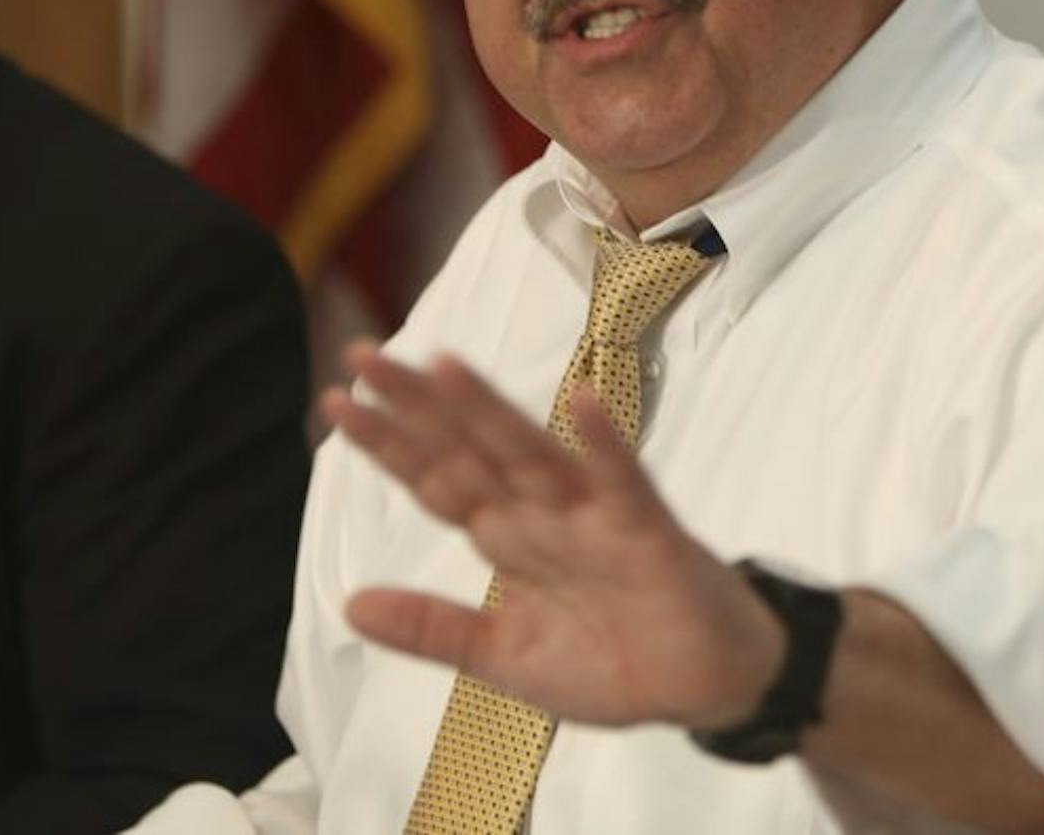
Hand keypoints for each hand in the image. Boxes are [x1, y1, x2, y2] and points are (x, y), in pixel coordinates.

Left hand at [321, 341, 782, 730]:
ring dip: (489, 410)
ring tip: (443, 366)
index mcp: (505, 538)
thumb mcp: (505, 657)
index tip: (336, 401)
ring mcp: (592, 517)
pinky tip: (583, 402)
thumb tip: (350, 605)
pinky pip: (624, 482)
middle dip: (416, 406)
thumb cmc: (612, 661)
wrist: (707, 688)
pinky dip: (605, 444)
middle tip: (364, 355)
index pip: (435, 479)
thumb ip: (434, 628)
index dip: (387, 443)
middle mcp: (540, 513)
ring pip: (530, 453)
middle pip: (469, 450)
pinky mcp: (646, 532)